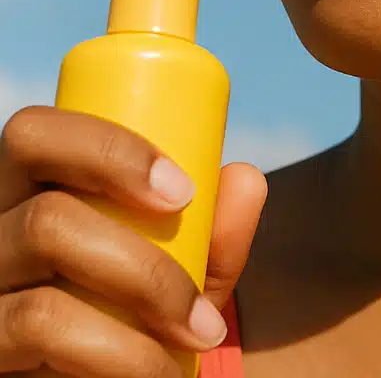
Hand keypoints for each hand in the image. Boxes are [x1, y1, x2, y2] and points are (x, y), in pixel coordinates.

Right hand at [0, 106, 265, 375]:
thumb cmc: (143, 314)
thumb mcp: (189, 272)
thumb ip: (218, 229)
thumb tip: (246, 178)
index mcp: (25, 190)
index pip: (37, 135)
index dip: (111, 151)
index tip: (185, 193)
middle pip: (46, 221)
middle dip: (143, 266)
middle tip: (203, 308)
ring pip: (42, 304)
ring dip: (139, 326)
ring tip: (198, 342)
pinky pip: (34, 340)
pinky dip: (116, 359)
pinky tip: (158, 374)